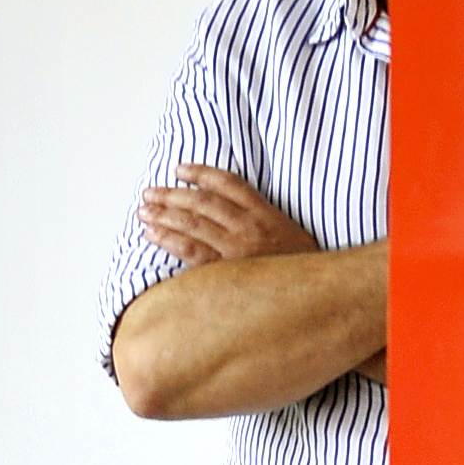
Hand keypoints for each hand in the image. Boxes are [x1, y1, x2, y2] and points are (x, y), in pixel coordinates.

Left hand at [140, 164, 317, 269]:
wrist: (319, 295)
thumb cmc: (301, 269)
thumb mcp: (288, 235)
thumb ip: (262, 221)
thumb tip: (232, 216)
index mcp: (265, 214)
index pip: (227, 184)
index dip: (200, 173)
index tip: (179, 169)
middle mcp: (249, 227)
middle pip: (202, 202)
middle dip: (172, 195)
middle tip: (149, 193)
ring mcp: (237, 250)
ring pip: (192, 224)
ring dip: (164, 214)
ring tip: (144, 210)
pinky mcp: (227, 272)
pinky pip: (192, 251)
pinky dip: (169, 239)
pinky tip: (152, 234)